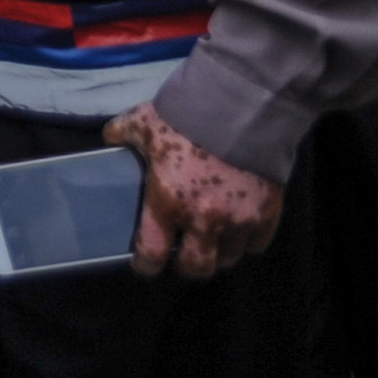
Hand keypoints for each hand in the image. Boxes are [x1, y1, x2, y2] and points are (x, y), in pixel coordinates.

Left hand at [106, 105, 282, 279]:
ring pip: (229, 258)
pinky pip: (257, 244)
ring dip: (218, 252)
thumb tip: (110, 139)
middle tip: (183, 256)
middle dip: (188, 266)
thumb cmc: (185, 117)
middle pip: (197, 268)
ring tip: (212, 240)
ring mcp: (239, 221)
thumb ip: (122, 134)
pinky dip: (247, 240)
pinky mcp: (267, 215)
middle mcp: (203, 219)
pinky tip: (239, 227)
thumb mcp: (142, 122)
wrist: (240, 109)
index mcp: (167, 201)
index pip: (153, 252)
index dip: (146, 265)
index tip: (144, 265)